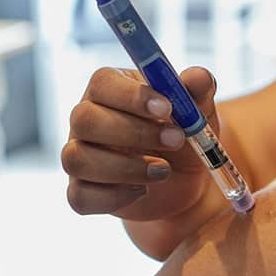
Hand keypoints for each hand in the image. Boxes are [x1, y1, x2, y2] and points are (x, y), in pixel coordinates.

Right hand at [63, 66, 219, 220]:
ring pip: (77, 159)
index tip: (167, 108)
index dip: (131, 95)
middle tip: (176, 140)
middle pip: (84, 120)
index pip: (103, 83)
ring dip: (125, 167)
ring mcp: (79, 156)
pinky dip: (114, 197)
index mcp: (109, 89)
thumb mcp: (197, 110)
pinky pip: (80, 197)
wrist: (182, 179)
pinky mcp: (81, 190)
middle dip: (134, 132)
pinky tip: (142, 190)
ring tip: (164, 171)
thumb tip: (198, 78)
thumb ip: (198, 89)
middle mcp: (86, 120)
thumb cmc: (181, 133)